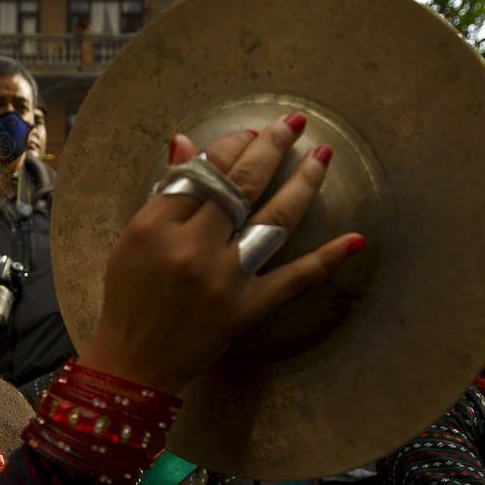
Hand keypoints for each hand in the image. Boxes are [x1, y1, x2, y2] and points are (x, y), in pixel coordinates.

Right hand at [80, 114, 363, 394]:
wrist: (135, 361)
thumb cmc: (128, 297)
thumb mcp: (133, 239)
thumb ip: (163, 192)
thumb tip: (186, 143)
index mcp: (155, 226)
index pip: (204, 171)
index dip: (231, 145)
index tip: (249, 134)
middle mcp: (193, 248)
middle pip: (242, 185)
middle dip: (271, 147)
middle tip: (294, 123)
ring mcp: (224, 279)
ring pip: (273, 220)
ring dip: (303, 184)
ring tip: (321, 156)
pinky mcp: (247, 309)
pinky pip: (294, 280)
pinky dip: (327, 260)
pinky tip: (355, 239)